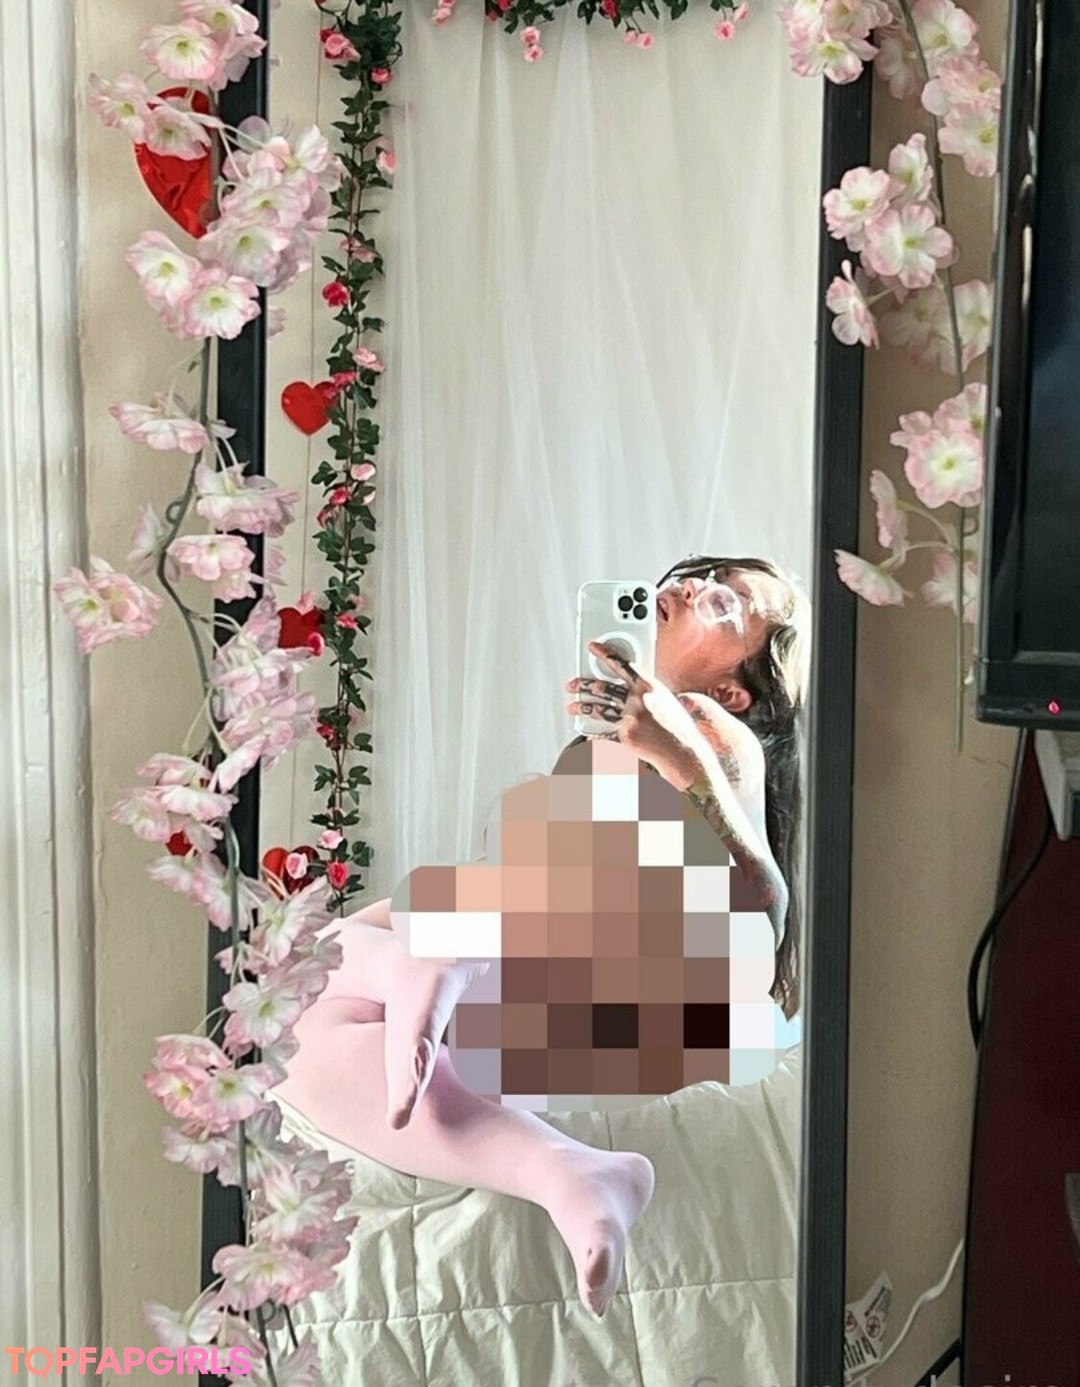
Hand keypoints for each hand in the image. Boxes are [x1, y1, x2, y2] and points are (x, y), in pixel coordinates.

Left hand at [565, 641, 701, 789]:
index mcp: (648, 686)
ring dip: (582, 708)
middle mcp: (638, 700)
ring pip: (598, 710)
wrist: (682, 748)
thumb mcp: (664, 698)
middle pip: (603, 688)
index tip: (593, 647)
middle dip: (583, 685)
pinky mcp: (626, 736)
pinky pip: (604, 734)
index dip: (606, 653)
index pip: (623, 664)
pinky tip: (586, 733)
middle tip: (572, 684)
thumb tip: (629, 681)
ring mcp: (631, 718)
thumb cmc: (676, 724)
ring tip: (572, 707)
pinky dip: (593, 734)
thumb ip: (645, 689)